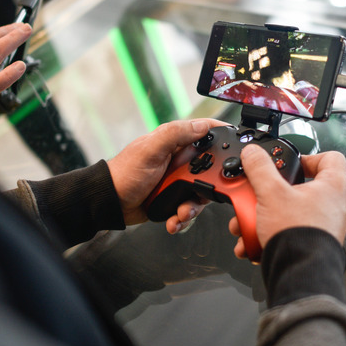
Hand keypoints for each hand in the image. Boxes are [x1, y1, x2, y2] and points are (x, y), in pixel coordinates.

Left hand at [107, 119, 224, 230]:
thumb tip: (202, 125)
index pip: (206, 134)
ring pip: (201, 193)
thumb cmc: (124, 173)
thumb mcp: (150, 149)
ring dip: (193, 207)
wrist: (110, 203)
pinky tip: (173, 221)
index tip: (235, 148)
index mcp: (175, 143)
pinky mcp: (173, 199)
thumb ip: (175, 134)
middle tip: (198, 194)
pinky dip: (182, 218)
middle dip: (207, 186)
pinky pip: (188, 208)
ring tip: (181, 213)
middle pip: (210, 169)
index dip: (222, 138)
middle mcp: (180, 161)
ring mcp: (177, 181)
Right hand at [229, 146, 345, 258]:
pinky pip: (289, 232)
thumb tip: (253, 153)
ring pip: (290, 213)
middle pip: (301, 188)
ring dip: (265, 216)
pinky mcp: (313, 243)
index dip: (310, 156)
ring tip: (247, 223)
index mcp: (333, 186)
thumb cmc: (298, 234)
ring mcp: (324, 226)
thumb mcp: (271, 193)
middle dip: (272, 193)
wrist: (300, 273)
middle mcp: (333, 206)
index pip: (330, 158)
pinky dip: (269, 234)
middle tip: (259, 194)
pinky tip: (252, 241)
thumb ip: (260, 168)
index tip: (291, 164)